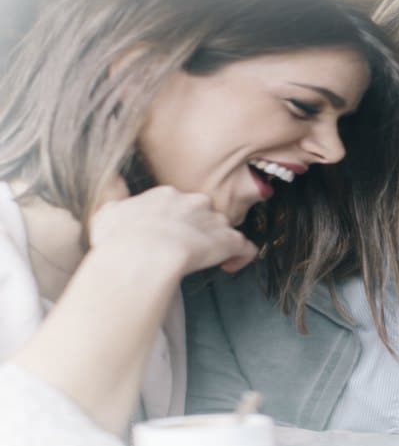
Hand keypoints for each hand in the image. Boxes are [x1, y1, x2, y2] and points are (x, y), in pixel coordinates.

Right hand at [89, 183, 257, 276]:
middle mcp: (193, 202)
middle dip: (199, 227)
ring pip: (224, 226)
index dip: (176, 220)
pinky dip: (242, 256)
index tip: (169, 235)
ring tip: (209, 260)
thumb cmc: (120, 239)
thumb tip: (111, 178)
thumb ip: (112, 194)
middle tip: (188, 248)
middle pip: (204, 210)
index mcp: (166, 195)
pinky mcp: (228, 241)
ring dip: (219, 241)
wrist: (141, 255)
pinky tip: (230, 266)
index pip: (178, 202)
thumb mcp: (106, 211)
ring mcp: (213, 221)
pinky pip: (245, 247)